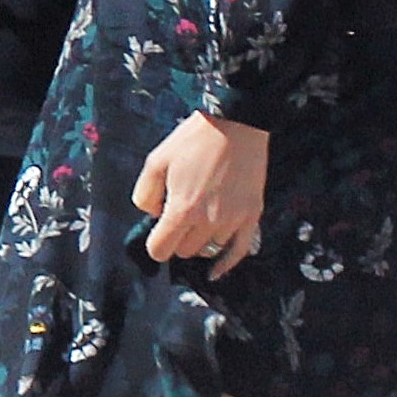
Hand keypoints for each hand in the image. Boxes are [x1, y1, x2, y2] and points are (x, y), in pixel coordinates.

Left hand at [133, 112, 266, 277]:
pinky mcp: (252, 216)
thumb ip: (145, 194)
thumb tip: (152, 215)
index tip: (158, 230)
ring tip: (200, 216)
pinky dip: (226, 264)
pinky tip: (215, 273)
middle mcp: (208, 221)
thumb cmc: (193, 140)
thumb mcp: (156, 161)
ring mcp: (232, 221)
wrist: (236, 123)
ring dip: (199, 239)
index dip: (155, 242)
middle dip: (177, 238)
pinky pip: (239, 251)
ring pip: (208, 249)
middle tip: (179, 215)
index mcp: (182, 209)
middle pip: (184, 251)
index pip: (160, 250)